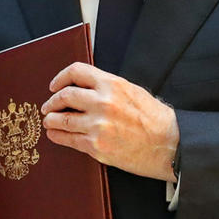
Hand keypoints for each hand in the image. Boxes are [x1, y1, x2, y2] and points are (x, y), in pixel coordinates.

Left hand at [41, 62, 179, 180]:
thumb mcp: (133, 92)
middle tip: (48, 106)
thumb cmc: (156, 119)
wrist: (170, 145)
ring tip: (49, 121)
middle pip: (64, 96)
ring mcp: (97, 125)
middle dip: (52, 101)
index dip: (60, 78)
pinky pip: (69, 140)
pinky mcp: (96, 146)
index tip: (54, 85)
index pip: (76, 72)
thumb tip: (87, 89)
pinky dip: (58, 136)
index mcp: (112, 84)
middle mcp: (102, 102)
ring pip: (62, 119)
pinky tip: (55, 135)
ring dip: (51, 120)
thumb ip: (109, 88)